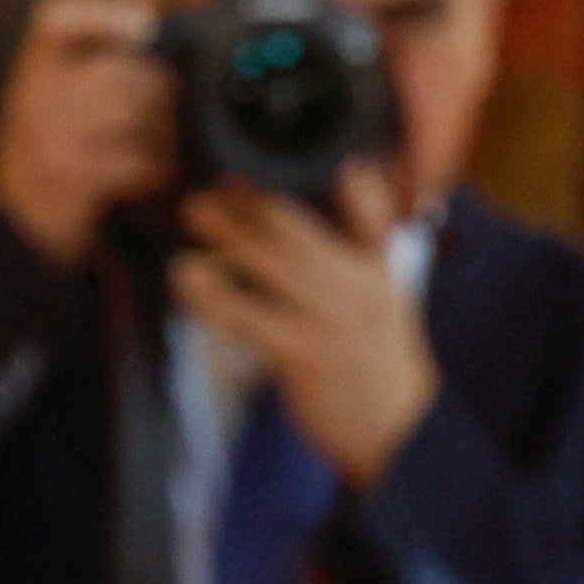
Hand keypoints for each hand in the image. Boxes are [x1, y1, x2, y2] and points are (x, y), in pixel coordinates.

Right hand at [0, 0, 171, 264]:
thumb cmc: (53, 151)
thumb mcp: (57, 96)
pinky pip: (138, 162)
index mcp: (29, 70)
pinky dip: (160, 170)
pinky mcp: (72, 180)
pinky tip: (160, 176)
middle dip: (161, 89)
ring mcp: (49, 139)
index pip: (56, 18)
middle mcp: (32, 98)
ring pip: (136, 115)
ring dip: (169, 133)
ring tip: (173, 145)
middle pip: (120, 71)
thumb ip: (95, 52)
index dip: (105, 11)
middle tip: (179, 105)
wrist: (20, 228)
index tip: (144, 24)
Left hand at [170, 182, 441, 487]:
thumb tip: (352, 171)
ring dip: (227, 237)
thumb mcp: (386, 288)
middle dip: (251, 201)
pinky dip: (213, 298)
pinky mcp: (303, 355)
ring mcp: (331, 321)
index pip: (372, 211)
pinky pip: (249, 318)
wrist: (395, 428)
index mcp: (380, 267)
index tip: (293, 155)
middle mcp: (359, 288)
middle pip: (299, 230)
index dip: (347, 181)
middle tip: (212, 184)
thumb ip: (369, 230)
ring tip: (194, 214)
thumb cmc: (377, 353)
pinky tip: (188, 281)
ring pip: (273, 265)